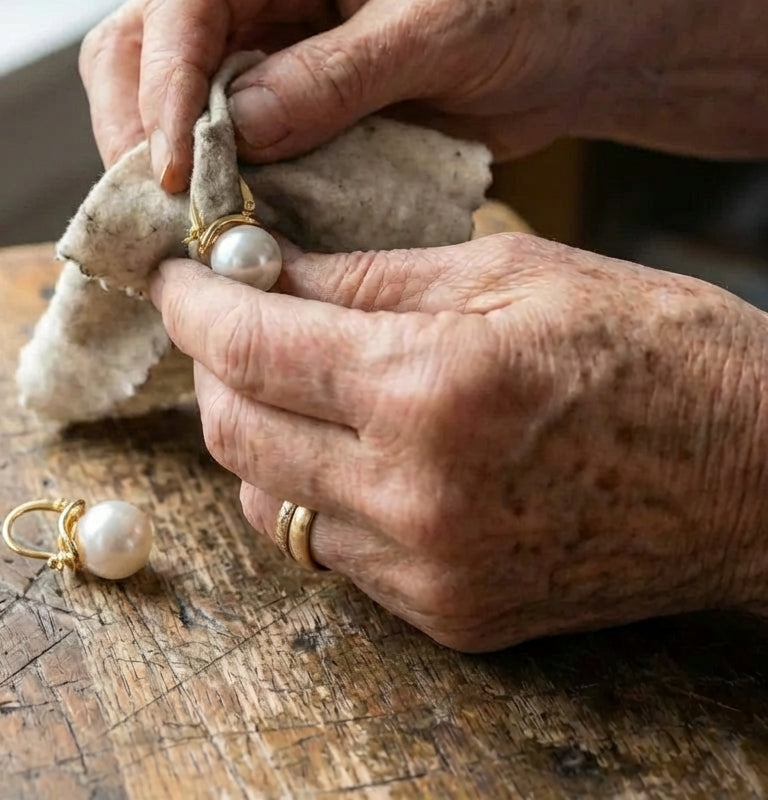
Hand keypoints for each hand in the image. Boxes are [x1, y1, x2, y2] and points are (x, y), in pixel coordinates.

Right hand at [81, 0, 620, 189]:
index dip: (164, 86)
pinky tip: (221, 215)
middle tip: (160, 206)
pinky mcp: (281, 92)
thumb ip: (336, 77)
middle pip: (145, 43)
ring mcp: (264, 35)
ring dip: (165, 159)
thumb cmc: (527, 1)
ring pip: (165, 93)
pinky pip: (218, 135)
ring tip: (184, 220)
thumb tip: (236, 130)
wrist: (572, 40)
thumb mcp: (440, 28)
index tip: (170, 168)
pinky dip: (212, 178)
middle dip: (140, 127)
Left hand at [150, 236, 767, 650]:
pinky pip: (329, 550)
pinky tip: (342, 443)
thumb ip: (368, 277)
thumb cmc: (654, 348)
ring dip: (253, 432)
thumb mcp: (509, 274)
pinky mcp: (448, 613)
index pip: (252, 346)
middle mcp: (415, 495)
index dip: (195, 305)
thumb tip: (265, 269)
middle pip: (236, 433)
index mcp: (431, 388)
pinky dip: (310, 489)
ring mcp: (428, 569)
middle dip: (211, 366)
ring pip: (269, 501)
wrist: (759, 475)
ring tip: (283, 377)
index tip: (174, 277)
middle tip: (225, 318)